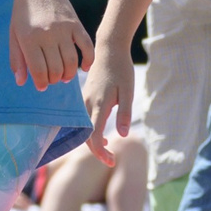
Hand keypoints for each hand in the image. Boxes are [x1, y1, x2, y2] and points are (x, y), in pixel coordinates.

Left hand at [12, 0, 93, 89]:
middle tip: (52, 79)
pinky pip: (87, 47)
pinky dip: (88, 60)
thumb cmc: (24, 14)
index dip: (41, 83)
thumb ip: (17, 59)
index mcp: (29, 39)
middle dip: (54, 80)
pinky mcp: (76, 24)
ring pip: (71, 62)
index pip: (39, 71)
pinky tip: (84, 68)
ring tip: (64, 77)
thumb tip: (22, 82)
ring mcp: (64, 29)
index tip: (41, 86)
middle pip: (56, 69)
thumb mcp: (14, 35)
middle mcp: (47, 35)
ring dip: (68, 74)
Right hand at [80, 45, 135, 165]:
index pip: (94, 136)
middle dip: (96, 151)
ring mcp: (83, 101)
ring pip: (82, 129)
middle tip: (111, 160)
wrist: (109, 49)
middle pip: (85, 136)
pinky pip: (82, 120)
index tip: (112, 161)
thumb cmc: (121, 69)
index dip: (100, 152)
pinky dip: (90, 131)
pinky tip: (102, 134)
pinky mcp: (83, 98)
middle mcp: (87, 104)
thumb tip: (122, 135)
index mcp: (99, 104)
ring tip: (108, 149)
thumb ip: (125, 113)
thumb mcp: (128, 91)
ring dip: (93, 142)